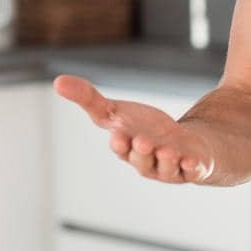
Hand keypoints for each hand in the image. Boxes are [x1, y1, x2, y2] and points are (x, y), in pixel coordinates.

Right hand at [53, 74, 217, 184]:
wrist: (180, 144)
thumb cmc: (143, 129)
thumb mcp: (115, 112)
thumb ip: (88, 99)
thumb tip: (57, 81)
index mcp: (127, 149)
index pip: (121, 148)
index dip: (120, 144)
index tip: (118, 135)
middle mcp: (148, 162)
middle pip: (143, 160)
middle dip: (142, 152)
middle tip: (142, 141)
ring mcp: (171, 166)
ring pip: (167, 167)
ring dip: (167, 160)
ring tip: (168, 150)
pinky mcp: (194, 166)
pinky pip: (193, 170)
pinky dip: (192, 166)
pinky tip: (192, 160)